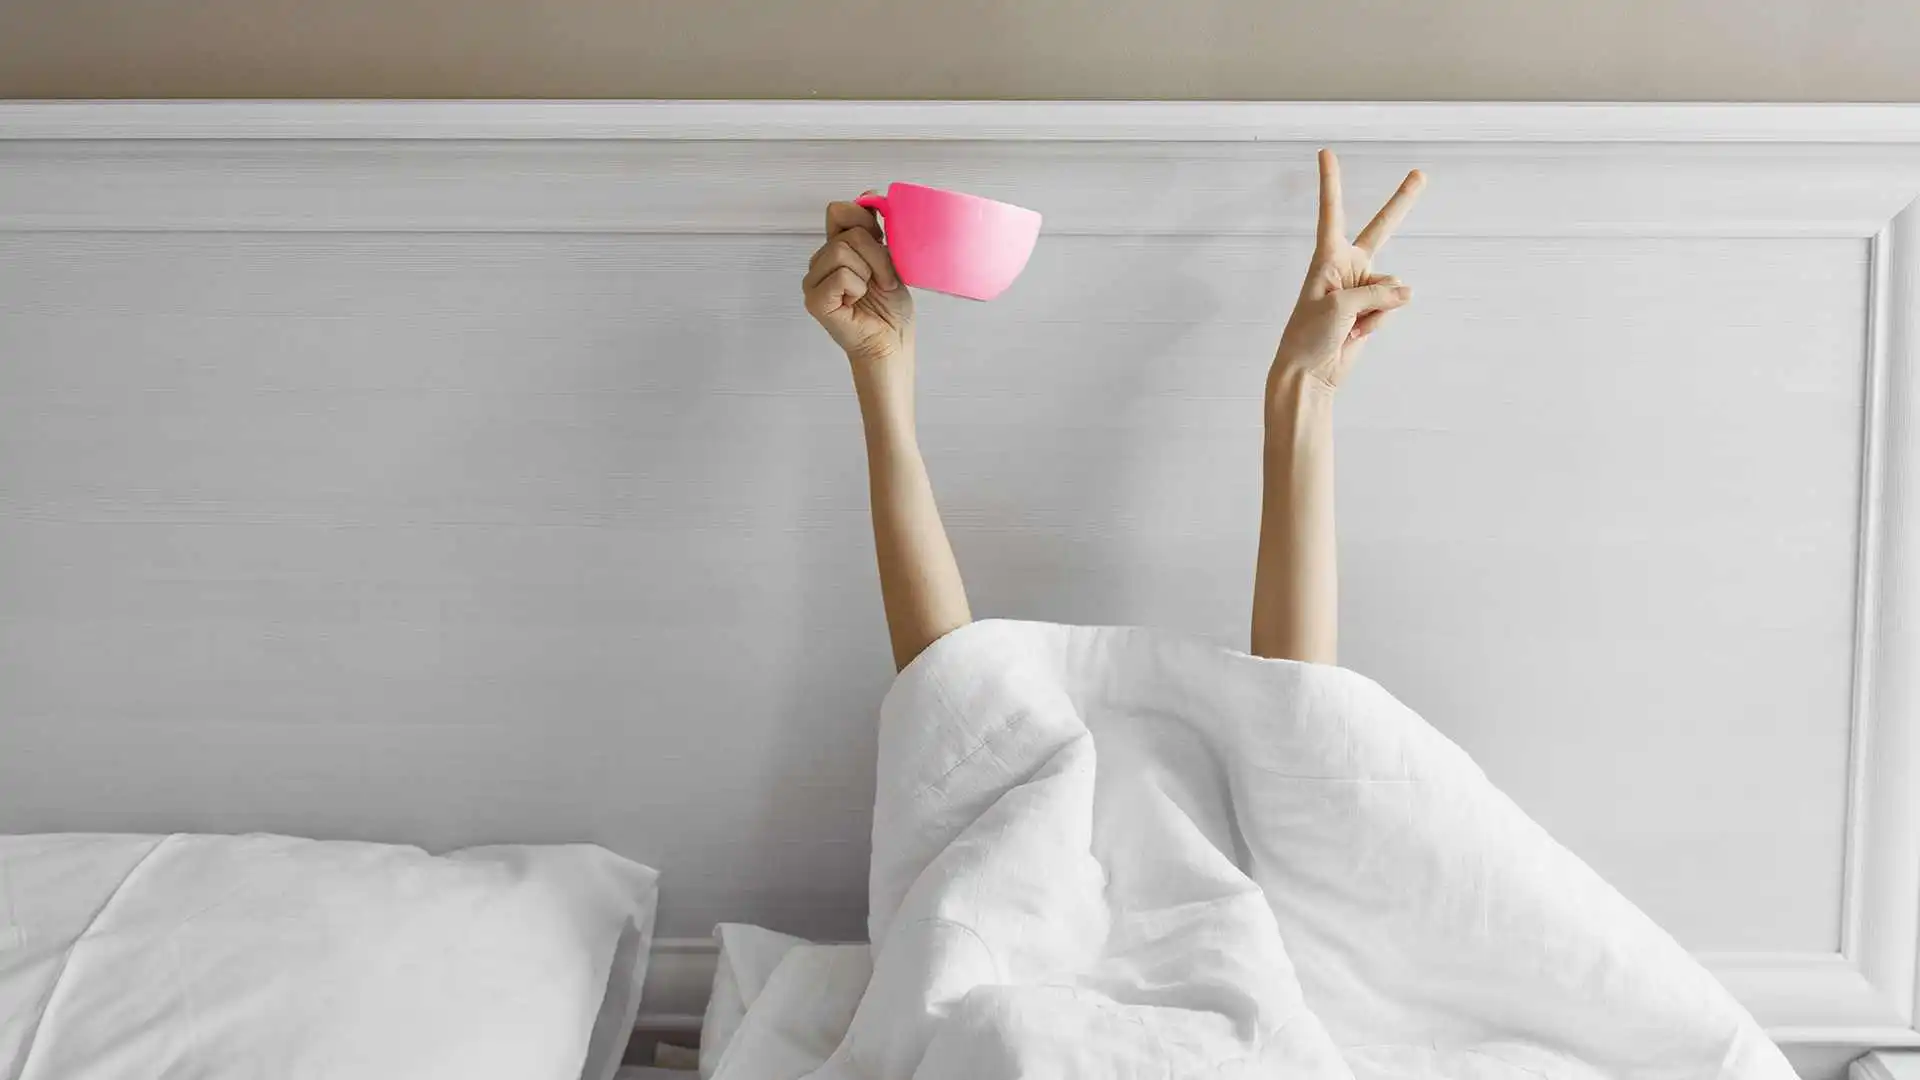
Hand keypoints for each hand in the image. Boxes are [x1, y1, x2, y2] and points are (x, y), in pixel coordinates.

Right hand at [803, 197, 914, 370]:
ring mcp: (814, 281)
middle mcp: (821, 262)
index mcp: (837, 248)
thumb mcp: (890, 258)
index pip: (839, 210)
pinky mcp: (815, 300)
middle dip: (877, 255)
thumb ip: (876, 229)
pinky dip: (858, 288)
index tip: (882, 241)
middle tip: (885, 281)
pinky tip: (858, 303)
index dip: (863, 219)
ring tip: (872, 292)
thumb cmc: (891, 308)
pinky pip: (841, 275)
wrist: (892, 342)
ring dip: (870, 272)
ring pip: (843, 251)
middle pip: (848, 233)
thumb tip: (868, 195)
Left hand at [1272, 150, 1424, 392]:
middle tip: (1421, 174)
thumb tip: (1407, 291)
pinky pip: (1392, 307)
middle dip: (1402, 202)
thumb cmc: (1309, 336)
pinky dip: (1378, 323)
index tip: (1325, 152)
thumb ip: (1376, 293)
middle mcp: (1347, 266)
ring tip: (1350, 325)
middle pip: (1381, 229)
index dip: (1330, 182)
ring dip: (1377, 309)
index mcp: (1327, 257)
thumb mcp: (1339, 307)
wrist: (1310, 373)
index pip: (1331, 212)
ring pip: (1393, 286)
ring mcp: (1363, 287)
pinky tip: (1357, 334)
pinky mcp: (1374, 309)